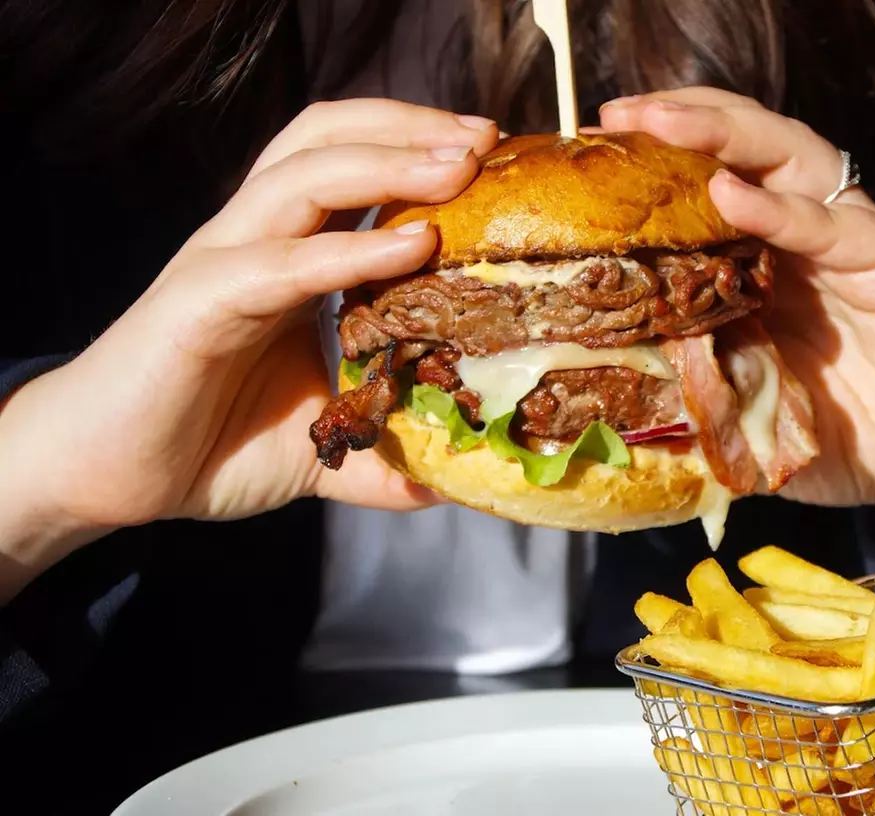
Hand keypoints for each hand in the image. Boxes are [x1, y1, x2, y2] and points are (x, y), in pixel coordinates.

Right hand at [0, 99, 500, 599]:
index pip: (352, 165)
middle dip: (410, 126)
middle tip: (486, 137)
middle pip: (329, 139)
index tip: (496, 155)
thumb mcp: (318, 445)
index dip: (418, 146)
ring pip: (305, 175)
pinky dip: (350, 249)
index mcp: (286, 254)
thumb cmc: (204, 443)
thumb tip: (447, 481)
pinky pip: (283, 261)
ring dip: (388, 161)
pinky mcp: (198, 302)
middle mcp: (255, 240)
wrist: (104, 475)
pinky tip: (412, 244)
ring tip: (461, 164)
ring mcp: (224, 262)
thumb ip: (380, 456)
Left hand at [600, 89, 874, 585]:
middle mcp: (804, 238)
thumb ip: (701, 398)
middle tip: (614, 120)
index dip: (650, 168)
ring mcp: (851, 242)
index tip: (584, 158)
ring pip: (788, 159)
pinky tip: (734, 192)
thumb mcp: (755, 422)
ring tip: (662, 124)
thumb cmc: (850, 440)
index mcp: (764, 267)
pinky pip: (833, 226)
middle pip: (741, 151)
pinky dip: (782, 208)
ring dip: (723, 135)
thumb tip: (619, 400)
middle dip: (677, 124)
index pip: (703, 190)